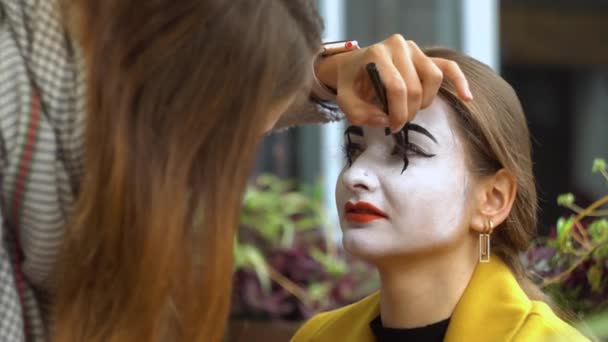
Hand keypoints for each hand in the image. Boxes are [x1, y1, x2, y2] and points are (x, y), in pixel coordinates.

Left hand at [315, 34, 472, 132]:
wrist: (353, 66)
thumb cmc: (351, 84)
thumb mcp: (345, 101)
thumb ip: (360, 115)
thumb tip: (387, 120)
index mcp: (377, 53)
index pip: (397, 87)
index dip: (398, 112)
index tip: (392, 127)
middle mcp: (398, 46)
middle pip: (415, 87)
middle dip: (409, 111)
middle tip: (398, 122)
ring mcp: (414, 49)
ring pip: (433, 79)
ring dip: (425, 101)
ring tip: (411, 109)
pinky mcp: (425, 56)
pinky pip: (448, 67)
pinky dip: (459, 81)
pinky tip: (466, 98)